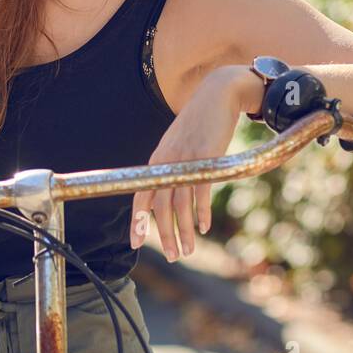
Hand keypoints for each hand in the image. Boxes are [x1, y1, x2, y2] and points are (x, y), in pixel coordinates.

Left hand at [130, 65, 260, 260]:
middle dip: (165, 234)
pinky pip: (201, 192)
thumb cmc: (199, 124)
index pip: (141, 195)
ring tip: (188, 250)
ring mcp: (186, 161)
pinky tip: (203, 227)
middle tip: (172, 256)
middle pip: (161, 207)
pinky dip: (201, 213)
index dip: (138, 220)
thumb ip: (172, 168)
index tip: (135, 243)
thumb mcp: (179, 146)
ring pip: (181, 204)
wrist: (218, 96)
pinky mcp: (206, 159)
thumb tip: (169, 193)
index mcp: (157, 161)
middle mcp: (167, 163)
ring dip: (184, 231)